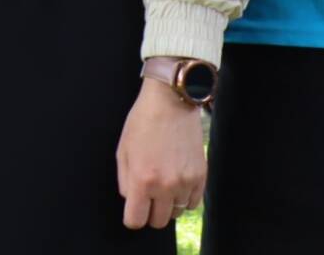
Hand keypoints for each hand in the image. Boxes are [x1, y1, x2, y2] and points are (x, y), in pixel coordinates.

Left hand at [116, 79, 205, 230]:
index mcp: (142, 180)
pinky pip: (193, 203)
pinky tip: (178, 184)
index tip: (134, 208)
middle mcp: (165, 185)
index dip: (132, 217)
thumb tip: (130, 199)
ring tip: (164, 186)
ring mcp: (185, 182)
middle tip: (148, 196)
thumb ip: (124, 180)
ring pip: (176, 213)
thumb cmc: (142, 122)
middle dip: (150, 212)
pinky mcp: (201, 176)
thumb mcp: (122, 150)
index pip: (136, 220)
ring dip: (168, 205)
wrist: (170, 102)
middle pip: (158, 221)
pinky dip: (185, 199)